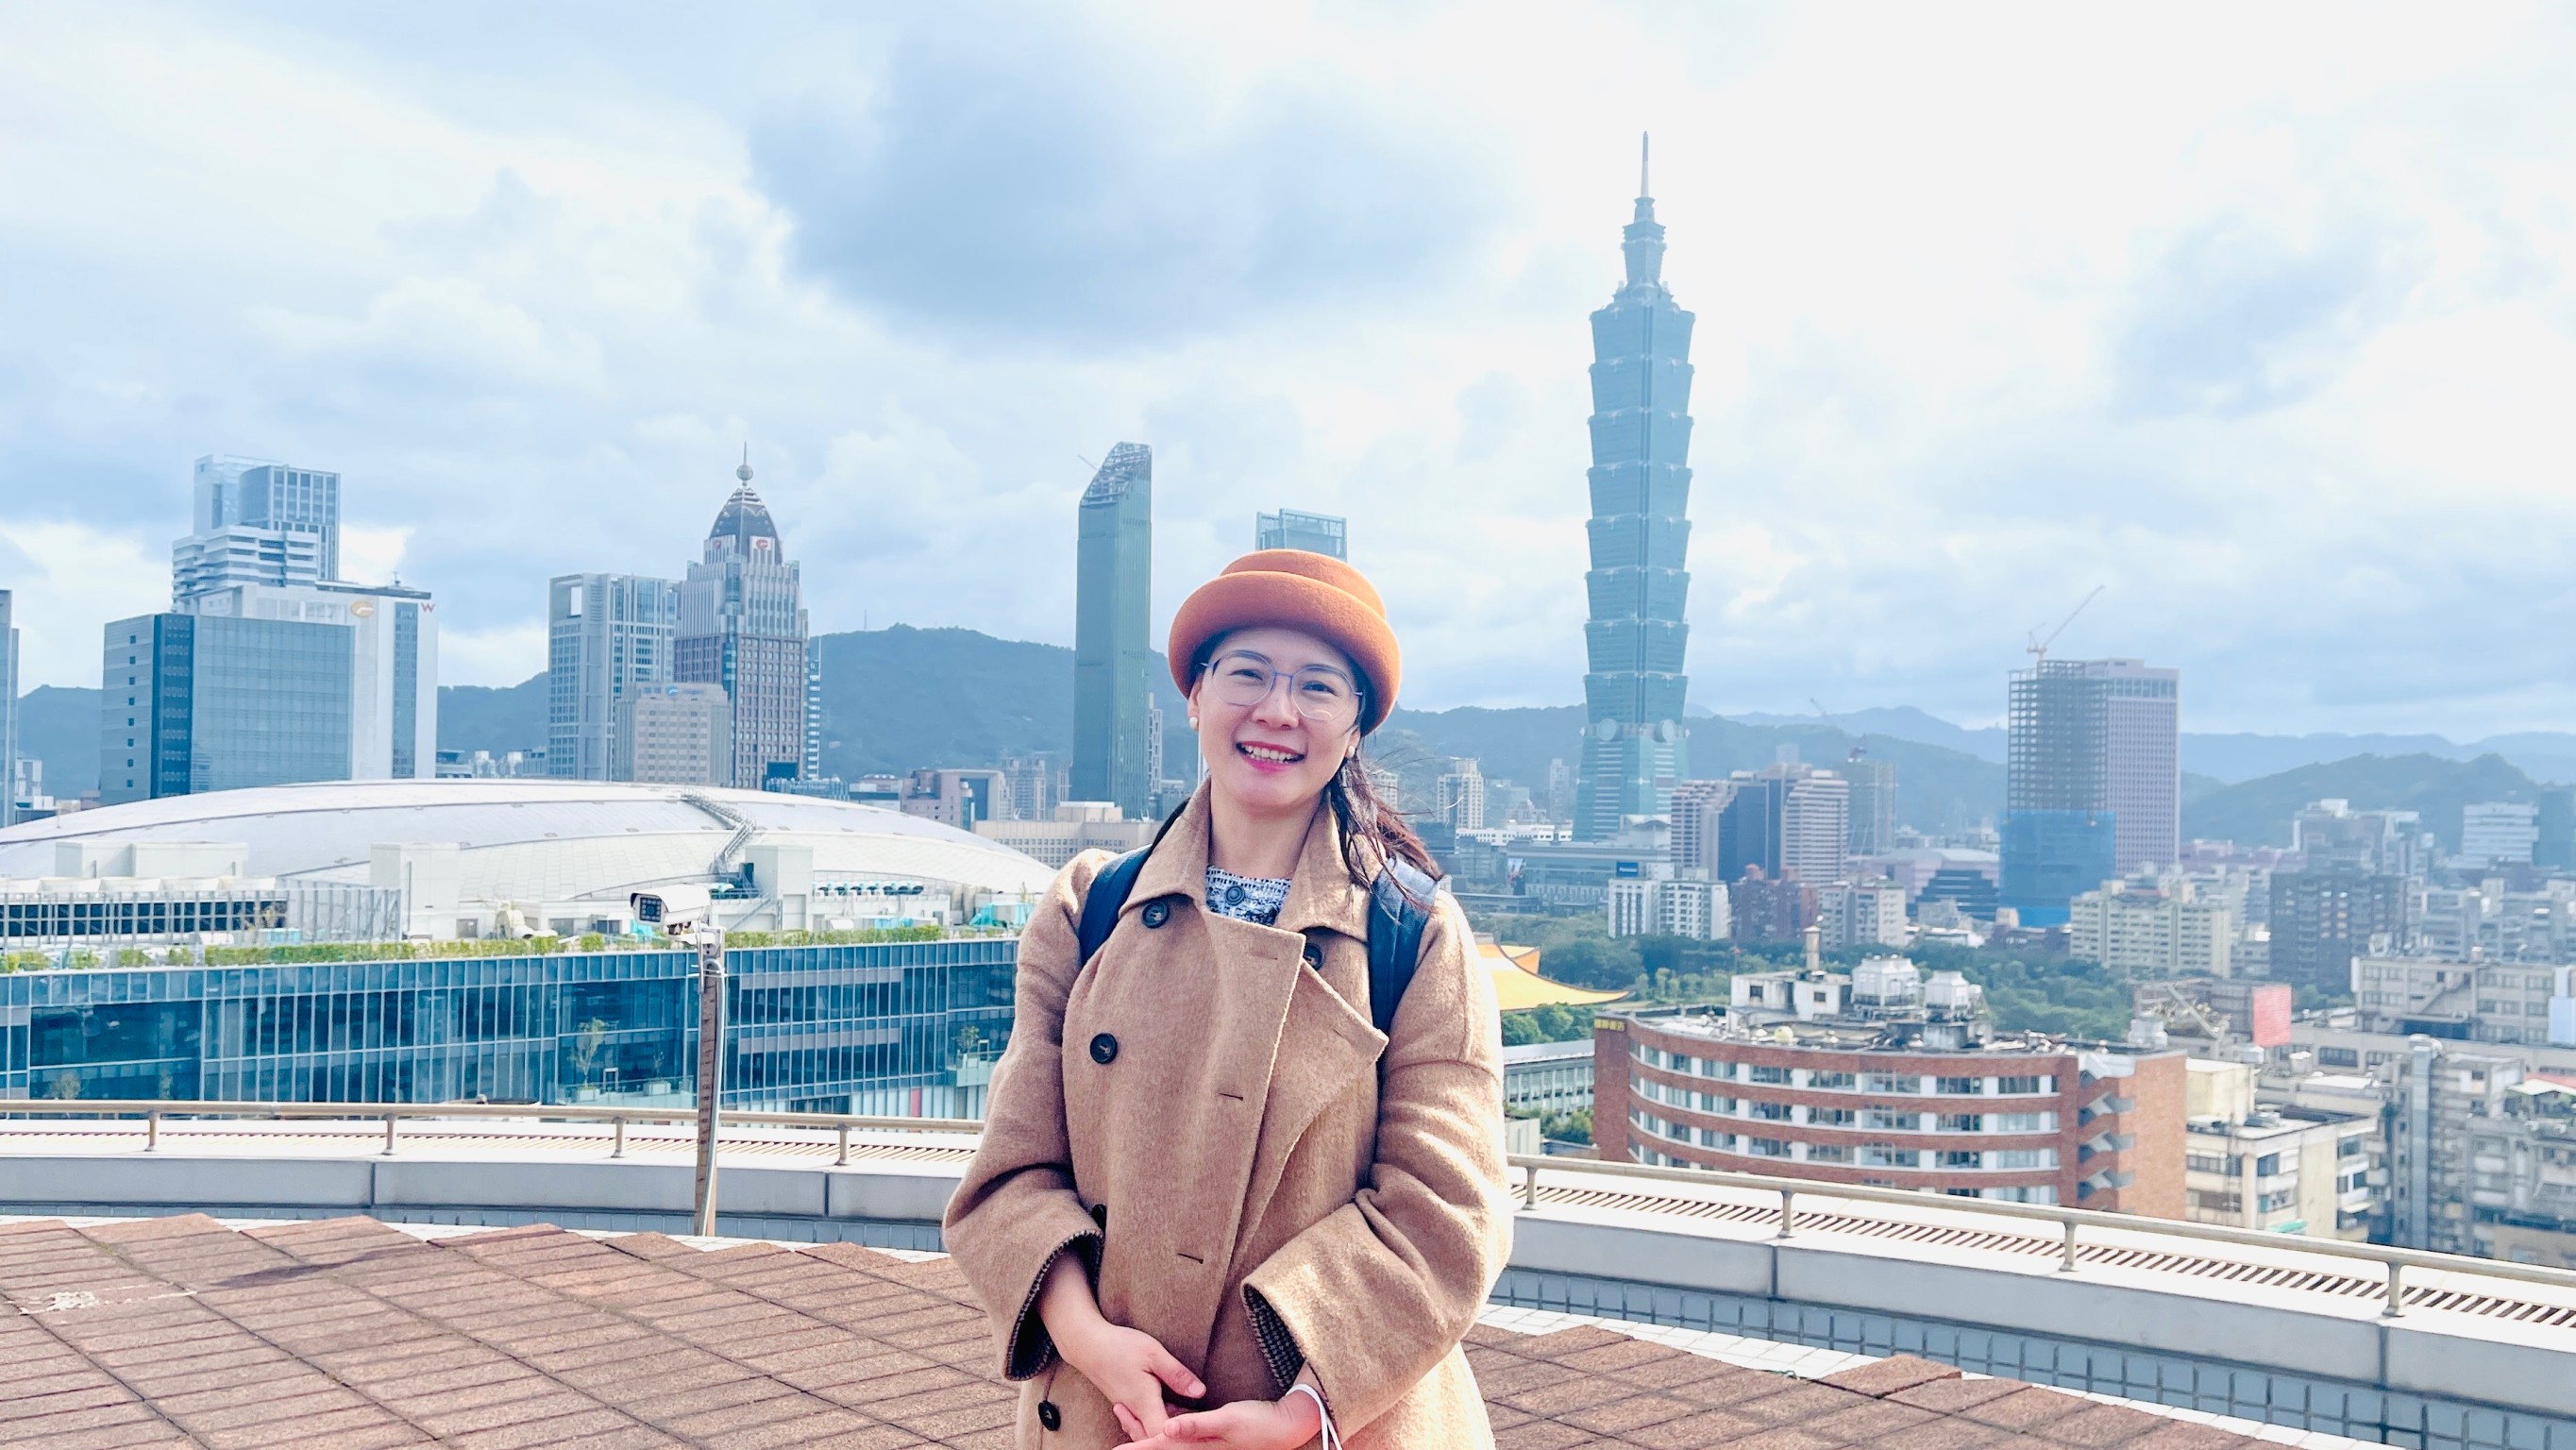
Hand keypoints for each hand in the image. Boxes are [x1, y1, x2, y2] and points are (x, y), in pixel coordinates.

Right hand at [1034, 1252, 1203, 1438]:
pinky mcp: (1125, 1405)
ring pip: (1148, 1430)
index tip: (1197, 1424)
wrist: (1087, 1344)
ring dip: (1166, 1425)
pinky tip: (1169, 1405)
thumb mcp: (1154, 1353)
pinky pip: (1142, 1422)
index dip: (1180, 1434)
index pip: (1163, 1433)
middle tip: (1195, 1418)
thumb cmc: (1120, 1345)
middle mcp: (1133, 1411)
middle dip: (1176, 1432)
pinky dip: (1156, 1419)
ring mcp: (1127, 1410)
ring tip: (1185, 1411)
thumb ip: (1177, 1374)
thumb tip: (1200, 1392)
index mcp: (1143, 1402)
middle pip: (1156, 1436)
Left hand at [1119, 1391, 1322, 1448]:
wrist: (1284, 1426)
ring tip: (1127, 1411)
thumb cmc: (1258, 1424)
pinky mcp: (1210, 1432)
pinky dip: (1168, 1421)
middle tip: (1116, 1412)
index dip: (1136, 1448)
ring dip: (1148, 1426)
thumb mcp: (1227, 1421)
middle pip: (1158, 1442)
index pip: (1158, 1447)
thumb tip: (1166, 1429)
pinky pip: (1181, 1429)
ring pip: (1167, 1436)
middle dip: (1135, 1433)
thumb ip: (1196, 1425)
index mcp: (1197, 1446)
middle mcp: (1197, 1447)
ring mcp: (1203, 1442)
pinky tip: (1163, 1410)